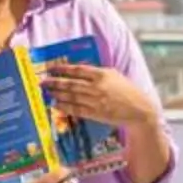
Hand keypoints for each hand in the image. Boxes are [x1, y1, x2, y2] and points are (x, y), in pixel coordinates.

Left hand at [40, 61, 158, 133]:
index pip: (78, 70)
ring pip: (72, 97)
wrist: (139, 109)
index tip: (51, 68)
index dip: (63, 69)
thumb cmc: (126, 90)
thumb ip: (97, 72)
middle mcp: (97, 87)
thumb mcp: (114, 75)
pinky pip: (77, 110)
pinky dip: (65, 107)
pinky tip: (55, 104)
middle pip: (71, 84)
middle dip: (55, 82)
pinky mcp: (96, 113)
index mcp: (102, 74)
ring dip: (57, 94)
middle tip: (43, 81)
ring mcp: (96, 101)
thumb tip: (79, 70)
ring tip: (47, 92)